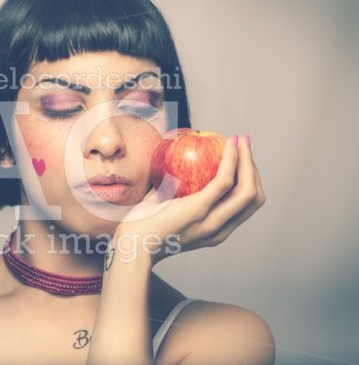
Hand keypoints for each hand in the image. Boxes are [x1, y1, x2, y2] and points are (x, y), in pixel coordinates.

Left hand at [115, 135, 265, 260]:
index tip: (242, 160)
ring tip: (242, 140)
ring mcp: (211, 222)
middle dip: (254, 168)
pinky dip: (232, 160)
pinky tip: (229, 144)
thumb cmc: (142, 226)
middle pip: (253, 197)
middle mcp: (220, 230)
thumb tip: (175, 162)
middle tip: (245, 146)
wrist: (132, 244)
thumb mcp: (165, 209)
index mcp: (215, 232)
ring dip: (248, 161)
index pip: (245, 207)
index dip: (250, 181)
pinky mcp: (199, 210)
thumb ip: (173, 191)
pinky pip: (224, 181)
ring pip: (247, 190)